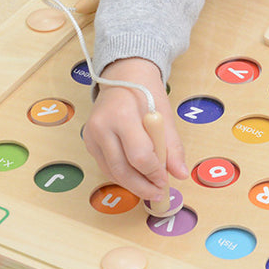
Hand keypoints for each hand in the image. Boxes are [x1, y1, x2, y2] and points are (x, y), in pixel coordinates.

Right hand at [82, 58, 188, 201]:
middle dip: (142, 186)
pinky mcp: (88, 142)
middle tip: (158, 193)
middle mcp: (101, 126)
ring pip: (111, 172)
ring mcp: (90, 135)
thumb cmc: (145, 93)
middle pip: (122, 169)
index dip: (155, 173)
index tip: (166, 180)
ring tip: (150, 186)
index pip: (139, 156)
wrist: (123, 76)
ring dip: (132, 184)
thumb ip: (172, 147)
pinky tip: (136, 175)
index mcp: (122, 115)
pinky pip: (106, 166)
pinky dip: (122, 175)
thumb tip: (180, 174)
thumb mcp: (164, 115)